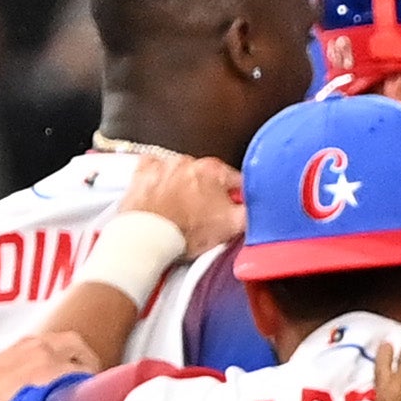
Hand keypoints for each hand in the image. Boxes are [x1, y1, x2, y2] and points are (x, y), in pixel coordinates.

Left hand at [116, 149, 242, 251]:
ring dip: (184, 188)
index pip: (237, 181)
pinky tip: (161, 197)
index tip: (233, 212)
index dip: (238, 199)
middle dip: (209, 194)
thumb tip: (257, 207)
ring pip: (182, 174)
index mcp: (214, 170)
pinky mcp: (143, 174)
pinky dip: (159, 182)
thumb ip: (250, 212)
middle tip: (204, 217)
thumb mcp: (232, 227)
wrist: (145, 238)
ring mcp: (164, 166)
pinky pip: (155, 171)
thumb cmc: (183, 232)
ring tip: (180, 213)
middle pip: (208, 177)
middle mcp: (189, 161)